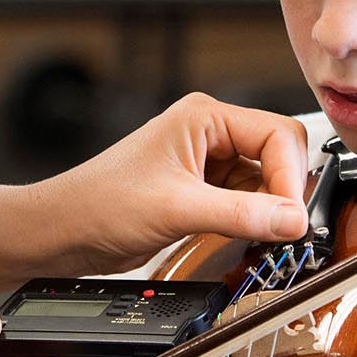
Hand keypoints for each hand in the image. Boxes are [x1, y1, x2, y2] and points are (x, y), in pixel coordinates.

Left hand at [31, 93, 311, 272]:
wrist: (63, 232)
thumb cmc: (100, 204)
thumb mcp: (176, 210)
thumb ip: (240, 214)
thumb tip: (293, 220)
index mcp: (205, 117)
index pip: (278, 135)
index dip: (290, 178)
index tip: (292, 219)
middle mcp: (211, 133)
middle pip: (280, 154)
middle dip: (286, 191)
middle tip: (286, 230)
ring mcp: (208, 163)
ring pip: (267, 180)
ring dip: (272, 209)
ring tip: (268, 238)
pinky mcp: (203, 192)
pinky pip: (248, 201)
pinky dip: (256, 221)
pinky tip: (252, 239)